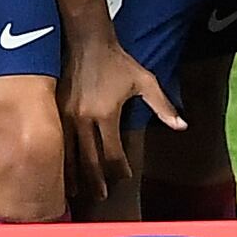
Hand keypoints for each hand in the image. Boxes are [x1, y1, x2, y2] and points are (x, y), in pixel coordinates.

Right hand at [58, 10, 176, 181]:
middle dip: (96, 181)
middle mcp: (84, 118)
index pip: (112, 153)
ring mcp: (65, 115)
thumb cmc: (117, 61)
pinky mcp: (54, 110)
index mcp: (106, 114)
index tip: (124, 177)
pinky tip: (62, 169)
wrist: (86, 39)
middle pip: (89, 160)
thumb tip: (182, 126)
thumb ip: (163, 106)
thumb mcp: (144, 80)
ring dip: (74, 175)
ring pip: (67, 154)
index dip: (118, 170)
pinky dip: (60, 158)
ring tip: (78, 192)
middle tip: (101, 196)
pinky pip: (56, 141)